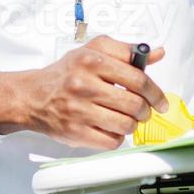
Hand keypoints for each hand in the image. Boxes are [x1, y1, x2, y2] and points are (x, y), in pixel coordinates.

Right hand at [0, 36, 169, 149]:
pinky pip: (111, 142)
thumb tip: (157, 53)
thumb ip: (125, 51)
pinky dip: (116, 137)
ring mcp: (79, 110)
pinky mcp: (75, 132)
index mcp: (91, 60)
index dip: (155, 91)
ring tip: (126, 118)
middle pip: (135, 104)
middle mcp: (84, 84)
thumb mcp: (92, 52)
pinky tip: (110, 129)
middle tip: (144, 111)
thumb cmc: (66, 73)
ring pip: (126, 125)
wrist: (32, 96)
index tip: (160, 100)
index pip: (138, 78)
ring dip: (132, 124)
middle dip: (146, 110)